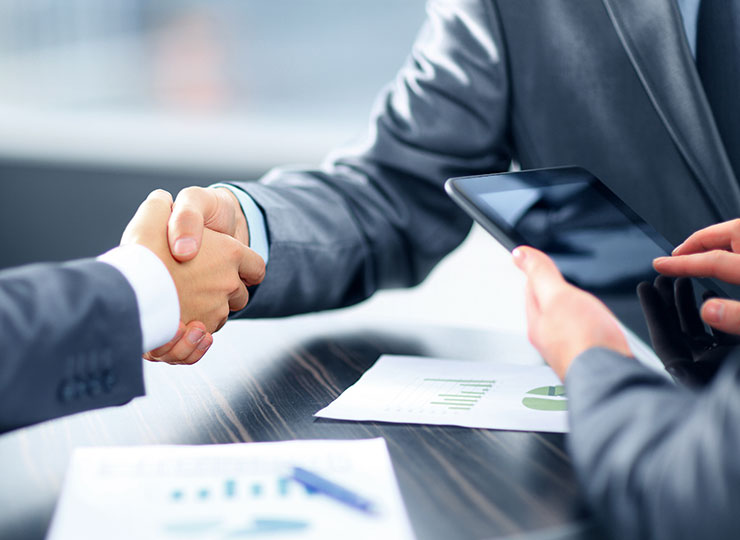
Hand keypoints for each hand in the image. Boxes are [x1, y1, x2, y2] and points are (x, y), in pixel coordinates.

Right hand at [121, 190, 264, 362]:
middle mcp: (228, 283)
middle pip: (239, 293)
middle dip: (224, 291)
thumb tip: (163, 201)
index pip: (255, 265)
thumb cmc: (143, 248)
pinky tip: (177, 320)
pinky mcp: (199, 334)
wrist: (128, 288)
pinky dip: (195, 332)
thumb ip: (164, 206)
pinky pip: (205, 336)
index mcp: (229, 253)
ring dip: (208, 310)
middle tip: (198, 282)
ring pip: (221, 314)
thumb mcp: (155, 213)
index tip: (235, 269)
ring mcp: (216, 310)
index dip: (246, 267)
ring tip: (182, 300)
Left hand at [513, 246, 631, 379]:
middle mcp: (550, 339)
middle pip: (549, 307)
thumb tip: (519, 254)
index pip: (531, 289)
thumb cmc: (584, 341)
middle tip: (559, 280)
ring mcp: (569, 351)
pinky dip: (589, 327)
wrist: (611, 378)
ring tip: (577, 302)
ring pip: (566, 323)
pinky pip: (585, 336)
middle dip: (556, 293)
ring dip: (573, 311)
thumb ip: (540, 274)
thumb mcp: (558, 296)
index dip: (538, 272)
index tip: (537, 261)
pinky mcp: (589, 360)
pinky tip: (597, 329)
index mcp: (538, 322)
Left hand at [637, 276, 735, 386]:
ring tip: (683, 281)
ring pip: (698, 332)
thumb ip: (711, 353)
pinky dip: (715, 316)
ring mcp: (719, 367)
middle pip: (676, 333)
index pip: (664, 339)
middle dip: (668, 304)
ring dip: (689, 306)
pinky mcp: (732, 362)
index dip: (653, 312)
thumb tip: (700, 324)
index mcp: (692, 378)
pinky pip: (720, 336)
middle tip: (663, 278)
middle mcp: (702, 372)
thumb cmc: (735, 398)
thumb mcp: (714, 374)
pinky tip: (711, 294)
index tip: (643, 286)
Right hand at [654, 219, 739, 334]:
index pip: (712, 259)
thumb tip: (707, 312)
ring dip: (719, 243)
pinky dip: (735, 248)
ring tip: (701, 254)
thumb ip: (739, 316)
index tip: (660, 265)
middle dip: (698, 242)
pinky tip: (733, 261)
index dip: (681, 263)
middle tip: (677, 254)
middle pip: (728, 233)